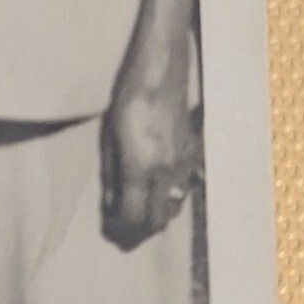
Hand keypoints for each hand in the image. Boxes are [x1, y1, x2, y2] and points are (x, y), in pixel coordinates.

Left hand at [101, 68, 201, 250]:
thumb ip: (111, 174)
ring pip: (174, 208)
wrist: (161, 74)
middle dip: (139, 230)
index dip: (121, 228)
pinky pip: (185, 190)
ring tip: (140, 209)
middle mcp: (166, 173)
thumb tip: (112, 204)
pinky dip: (171, 198)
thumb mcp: (109, 137)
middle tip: (123, 227)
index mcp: (140, 168)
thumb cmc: (127, 100)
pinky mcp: (193, 156)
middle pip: (158, 220)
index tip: (110, 228)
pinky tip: (159, 190)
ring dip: (157, 215)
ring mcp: (184, 165)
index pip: (134, 216)